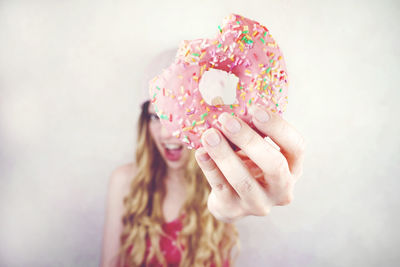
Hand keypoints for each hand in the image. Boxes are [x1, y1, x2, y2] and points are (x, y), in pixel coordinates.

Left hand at [195, 105, 305, 222]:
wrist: (229, 199)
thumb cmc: (247, 164)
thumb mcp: (256, 149)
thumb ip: (253, 131)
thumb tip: (232, 104)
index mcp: (292, 168)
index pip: (297, 146)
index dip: (278, 127)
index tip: (255, 109)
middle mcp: (282, 189)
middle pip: (274, 165)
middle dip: (249, 140)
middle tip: (227, 120)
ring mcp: (259, 203)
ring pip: (243, 181)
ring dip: (224, 154)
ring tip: (209, 134)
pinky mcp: (234, 210)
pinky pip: (220, 187)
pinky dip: (209, 167)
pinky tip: (201, 152)